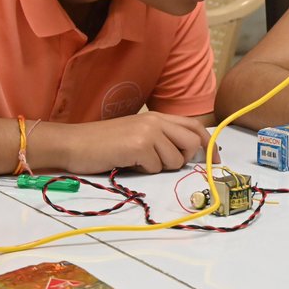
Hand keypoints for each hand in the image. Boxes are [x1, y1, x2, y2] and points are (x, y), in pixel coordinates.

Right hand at [62, 113, 213, 173]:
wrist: (73, 144)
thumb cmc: (103, 143)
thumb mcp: (136, 134)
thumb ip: (161, 138)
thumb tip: (188, 154)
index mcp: (157, 116)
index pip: (194, 126)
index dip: (209, 144)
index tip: (215, 159)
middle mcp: (156, 121)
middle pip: (192, 143)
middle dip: (183, 159)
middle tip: (161, 163)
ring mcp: (148, 132)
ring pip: (174, 159)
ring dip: (159, 167)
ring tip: (137, 161)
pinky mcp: (139, 146)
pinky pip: (156, 168)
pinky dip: (143, 171)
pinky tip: (127, 163)